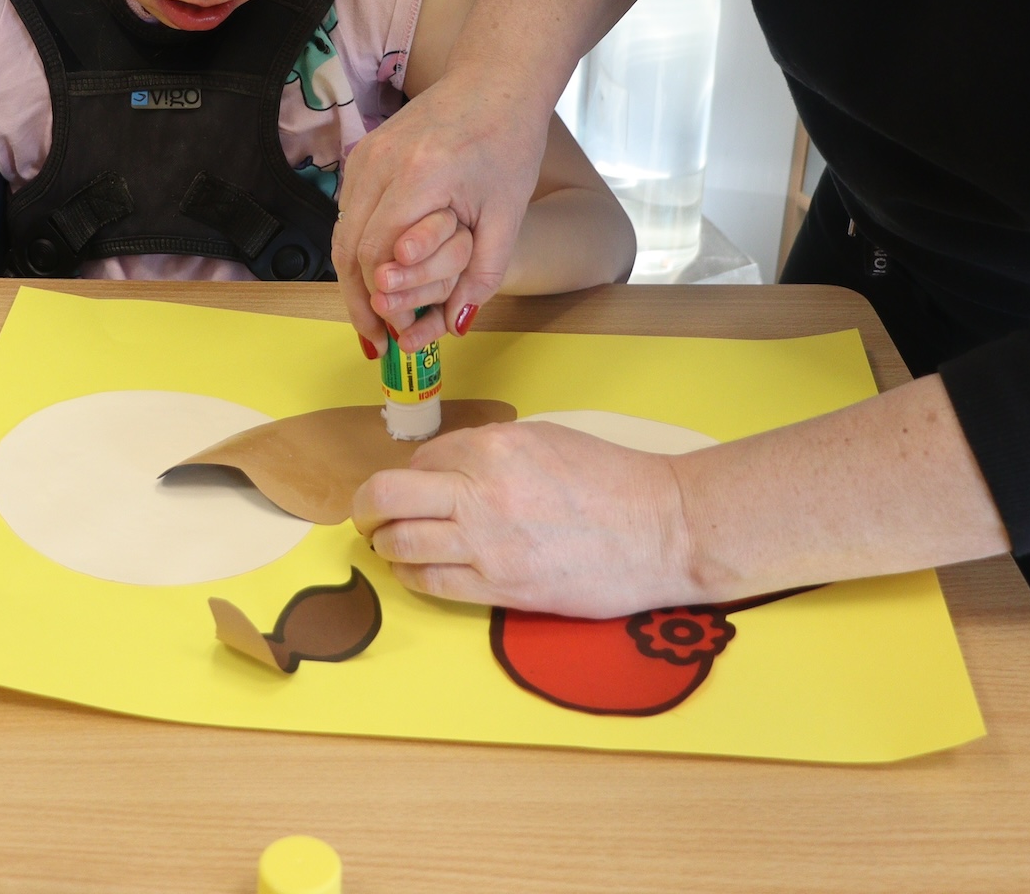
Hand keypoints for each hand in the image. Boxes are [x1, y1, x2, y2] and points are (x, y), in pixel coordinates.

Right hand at [334, 68, 549, 351]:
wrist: (496, 82)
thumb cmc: (507, 142)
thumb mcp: (507, 216)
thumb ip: (481, 275)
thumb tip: (454, 328)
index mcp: (416, 176)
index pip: (374, 256)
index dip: (381, 303)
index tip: (399, 335)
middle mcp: (378, 163)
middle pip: (346, 250)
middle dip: (359, 301)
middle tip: (377, 340)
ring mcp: (365, 156)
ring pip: (341, 233)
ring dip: (353, 279)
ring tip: (372, 316)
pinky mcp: (363, 153)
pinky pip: (349, 212)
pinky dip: (357, 248)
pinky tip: (374, 275)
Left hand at [352, 421, 699, 616]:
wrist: (663, 528)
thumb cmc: (613, 481)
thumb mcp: (545, 441)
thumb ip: (490, 452)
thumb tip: (446, 471)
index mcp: (493, 447)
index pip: (419, 461)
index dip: (411, 477)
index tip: (418, 490)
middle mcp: (479, 491)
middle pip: (384, 497)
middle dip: (366, 508)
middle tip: (368, 517)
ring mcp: (487, 544)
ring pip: (399, 544)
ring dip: (387, 545)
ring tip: (394, 546)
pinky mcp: (502, 588)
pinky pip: (431, 583)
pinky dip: (413, 576)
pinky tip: (419, 571)